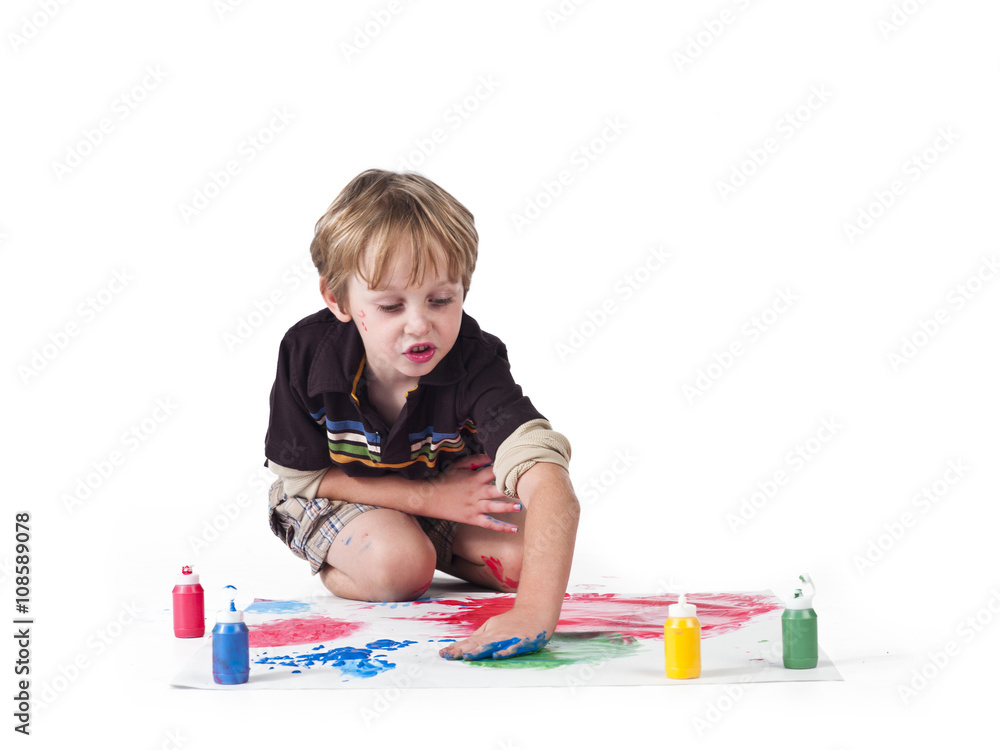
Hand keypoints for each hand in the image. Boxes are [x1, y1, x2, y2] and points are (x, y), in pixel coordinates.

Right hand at [420, 454, 520, 532]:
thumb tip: (490, 457)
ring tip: (521, 505)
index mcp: (474, 478)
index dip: (507, 469)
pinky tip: (514, 529)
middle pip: (497, 489)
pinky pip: (489, 523)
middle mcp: (476, 492)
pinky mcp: (472, 518)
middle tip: (526, 487)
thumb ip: (475, 461)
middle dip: (511, 488)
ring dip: (508, 506)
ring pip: (495, 507)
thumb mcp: (458, 466)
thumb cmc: (443, 479)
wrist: (428, 497)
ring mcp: (474, 506)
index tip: (520, 467)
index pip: (494, 471)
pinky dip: (502, 527)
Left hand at [438, 607, 554, 659]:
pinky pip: (513, 647)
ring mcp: (508, 637)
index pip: (469, 642)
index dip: (456, 648)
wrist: (535, 611)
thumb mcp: (492, 626)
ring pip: (492, 645)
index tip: (443, 654)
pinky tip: (498, 656)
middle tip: (449, 656)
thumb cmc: (513, 621)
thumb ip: (479, 637)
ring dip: (479, 651)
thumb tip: (462, 646)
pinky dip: (505, 651)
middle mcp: (496, 636)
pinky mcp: (522, 640)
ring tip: (467, 657)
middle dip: (462, 651)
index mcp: (488, 634)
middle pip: (477, 644)